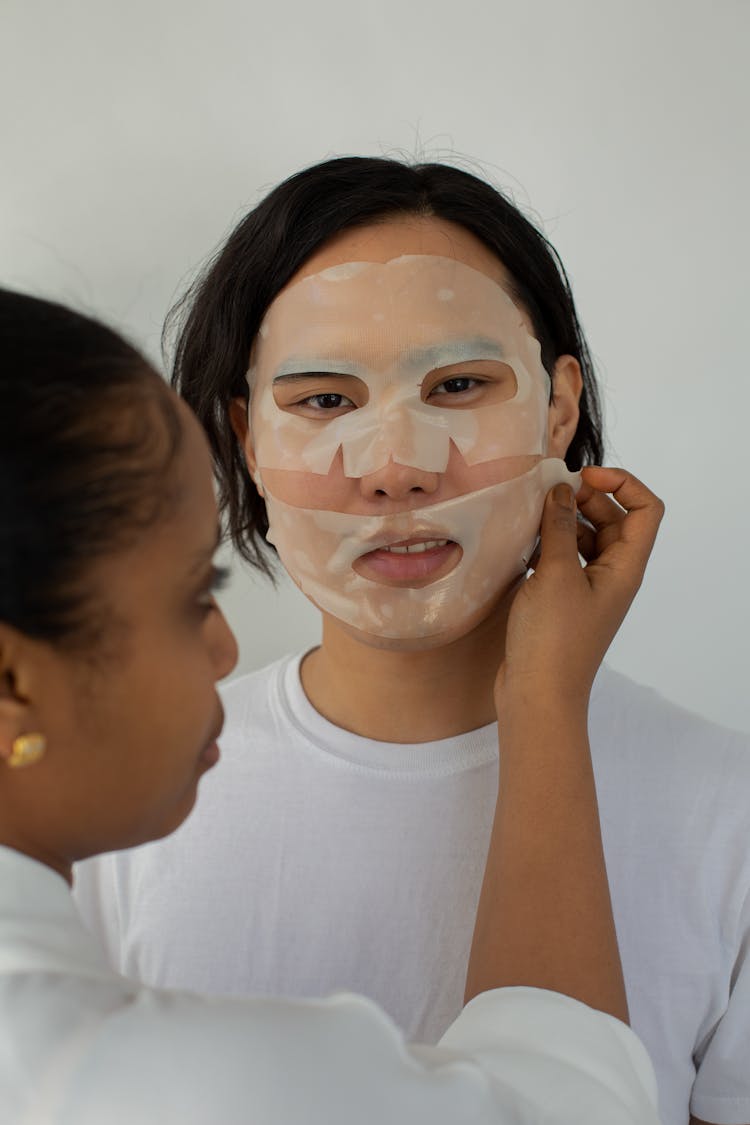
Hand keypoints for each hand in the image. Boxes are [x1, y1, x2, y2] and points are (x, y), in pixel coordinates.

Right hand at [496, 467, 664, 709]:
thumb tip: (561, 489)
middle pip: (614, 520)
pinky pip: (564, 559)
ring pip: (586, 538)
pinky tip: (523, 542)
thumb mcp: (556, 574)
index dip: (622, 484)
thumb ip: (558, 527)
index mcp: (625, 567)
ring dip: (564, 520)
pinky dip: (549, 544)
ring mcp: (589, 589)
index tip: (582, 477)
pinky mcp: (564, 601)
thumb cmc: (553, 639)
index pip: (645, 509)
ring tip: (532, 514)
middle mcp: (613, 575)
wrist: (537, 696)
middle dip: (587, 497)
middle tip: (549, 491)